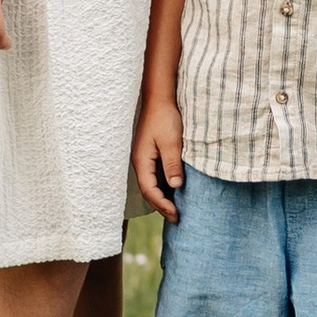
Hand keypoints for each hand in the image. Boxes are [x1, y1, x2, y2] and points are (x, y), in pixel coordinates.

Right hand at [131, 94, 183, 219]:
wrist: (159, 98)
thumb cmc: (165, 117)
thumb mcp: (172, 141)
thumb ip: (172, 163)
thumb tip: (175, 186)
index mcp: (141, 161)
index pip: (149, 190)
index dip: (162, 204)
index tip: (176, 214)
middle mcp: (140, 162)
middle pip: (148, 190)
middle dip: (161, 205)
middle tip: (177, 218)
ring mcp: (144, 158)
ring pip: (151, 184)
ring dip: (162, 197)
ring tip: (176, 209)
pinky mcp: (150, 154)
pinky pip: (155, 175)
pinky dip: (163, 186)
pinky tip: (175, 190)